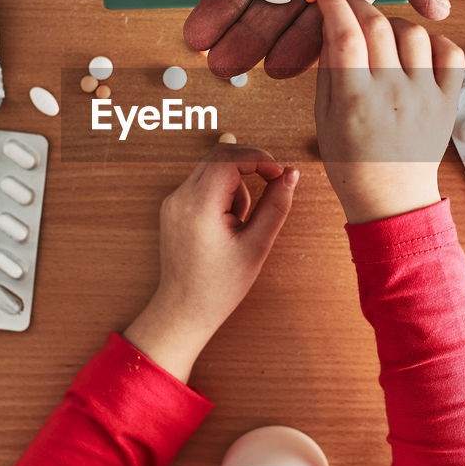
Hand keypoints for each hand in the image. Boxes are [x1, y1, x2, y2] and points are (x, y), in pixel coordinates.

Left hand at [124, 145, 298, 381]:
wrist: (184, 309)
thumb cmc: (220, 285)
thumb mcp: (257, 246)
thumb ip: (276, 205)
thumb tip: (291, 174)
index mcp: (200, 206)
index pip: (228, 158)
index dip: (259, 158)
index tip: (279, 174)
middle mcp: (180, 197)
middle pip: (218, 156)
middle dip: (249, 166)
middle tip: (269, 187)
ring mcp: (173, 201)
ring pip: (212, 169)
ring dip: (235, 183)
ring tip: (240, 223)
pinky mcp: (173, 207)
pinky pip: (203, 184)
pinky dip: (222, 193)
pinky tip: (226, 224)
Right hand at [314, 0, 464, 224]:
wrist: (392, 198)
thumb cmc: (352, 161)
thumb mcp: (324, 117)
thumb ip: (328, 69)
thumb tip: (330, 25)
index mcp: (356, 100)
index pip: (345, 35)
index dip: (334, 6)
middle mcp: (393, 93)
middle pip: (378, 26)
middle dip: (359, 5)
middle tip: (349, 6)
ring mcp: (425, 96)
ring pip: (414, 33)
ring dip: (394, 23)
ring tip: (382, 35)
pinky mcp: (448, 102)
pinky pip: (451, 53)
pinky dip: (435, 41)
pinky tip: (418, 49)